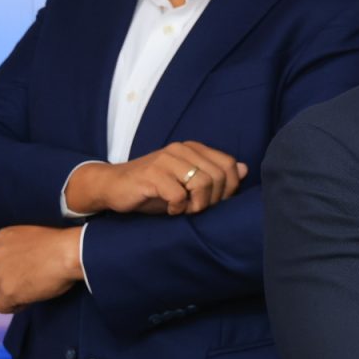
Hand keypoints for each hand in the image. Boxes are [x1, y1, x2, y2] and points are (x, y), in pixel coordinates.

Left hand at [0, 225, 83, 313]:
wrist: (69, 253)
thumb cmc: (61, 243)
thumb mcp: (35, 235)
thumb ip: (22, 246)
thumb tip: (26, 260)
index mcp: (3, 237)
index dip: (3, 262)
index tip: (17, 267)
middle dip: (2, 278)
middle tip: (22, 281)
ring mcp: (0, 275)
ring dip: (3, 293)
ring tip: (22, 294)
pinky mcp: (8, 292)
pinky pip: (0, 306)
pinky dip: (12, 306)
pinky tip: (26, 302)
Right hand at [65, 141, 247, 215]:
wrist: (112, 187)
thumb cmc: (154, 188)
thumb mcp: (187, 183)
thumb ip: (215, 176)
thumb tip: (245, 169)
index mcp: (193, 149)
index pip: (229, 165)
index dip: (230, 188)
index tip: (216, 202)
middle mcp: (181, 150)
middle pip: (219, 176)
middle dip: (214, 200)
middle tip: (197, 209)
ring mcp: (165, 160)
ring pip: (202, 183)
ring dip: (197, 205)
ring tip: (184, 209)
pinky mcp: (151, 175)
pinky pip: (179, 195)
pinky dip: (178, 208)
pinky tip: (170, 209)